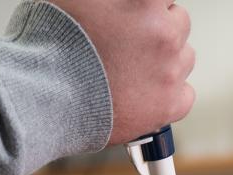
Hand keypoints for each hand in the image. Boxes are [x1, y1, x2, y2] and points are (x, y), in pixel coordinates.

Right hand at [49, 0, 194, 143]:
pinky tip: (145, 93)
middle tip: (131, 44)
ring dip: (166, 61)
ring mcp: (169, 71)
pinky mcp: (169, 106)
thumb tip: (119, 5)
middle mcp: (164, 33)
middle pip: (178, 22)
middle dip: (159, 30)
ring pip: (184, 58)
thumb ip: (109, 1)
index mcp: (145, 0)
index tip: (139, 14)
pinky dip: (169, 95)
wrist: (47, 97)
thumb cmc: (53, 45)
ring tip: (134, 71)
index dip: (148, 6)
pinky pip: (185, 95)